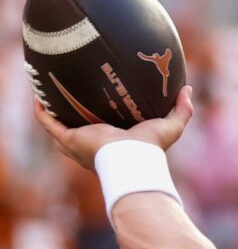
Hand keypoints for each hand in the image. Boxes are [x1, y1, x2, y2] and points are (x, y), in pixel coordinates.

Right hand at [34, 85, 193, 170]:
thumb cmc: (152, 147)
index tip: (105, 98)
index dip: (105, 116)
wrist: (132, 160)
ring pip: (61, 129)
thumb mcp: (171, 126)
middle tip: (73, 96)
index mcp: (118, 141)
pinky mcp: (70, 139)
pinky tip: (38, 100)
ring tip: (50, 97)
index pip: (109, 129)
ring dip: (54, 115)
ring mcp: (80, 142)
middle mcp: (96, 143)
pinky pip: (50, 125)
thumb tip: (187, 89)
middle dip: (75, 116)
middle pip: (81, 129)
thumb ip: (182, 109)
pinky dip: (42, 114)